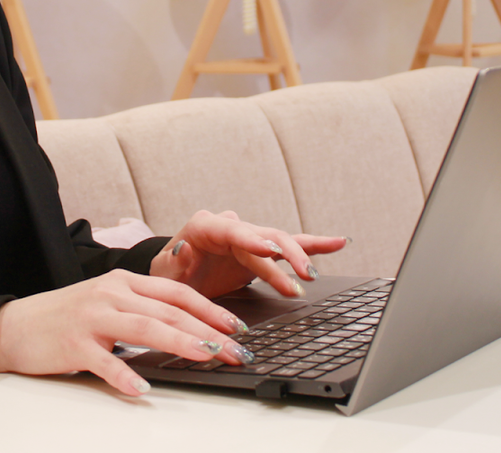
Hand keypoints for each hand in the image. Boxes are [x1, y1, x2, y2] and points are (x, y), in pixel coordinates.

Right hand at [0, 269, 254, 396]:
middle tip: (237, 351)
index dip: (210, 309)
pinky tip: (142, 390)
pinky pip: (104, 362)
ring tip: (207, 357)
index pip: (176, 293)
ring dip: (180, 344)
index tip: (238, 328)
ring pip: (145, 327)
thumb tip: (188, 329)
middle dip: (208, 331)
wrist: (14, 326)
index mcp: (123, 282)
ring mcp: (91, 317)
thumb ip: (141, 309)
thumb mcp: (107, 302)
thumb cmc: (66, 318)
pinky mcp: (73, 344)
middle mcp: (110, 294)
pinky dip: (124, 376)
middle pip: (169, 311)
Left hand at [147, 210, 347, 298]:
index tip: (271, 250)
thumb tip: (185, 249)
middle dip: (285, 254)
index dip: (253, 239)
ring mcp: (247, 237)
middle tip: (303, 275)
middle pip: (263, 236)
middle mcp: (229, 226)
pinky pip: (287, 246)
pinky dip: (312, 246)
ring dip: (300, 256)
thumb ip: (174, 263)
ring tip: (316, 272)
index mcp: (205, 226)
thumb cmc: (168, 272)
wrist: (175, 274)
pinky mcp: (259, 250)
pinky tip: (337, 243)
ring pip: (279, 241)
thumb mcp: (163, 273)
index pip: (232, 230)